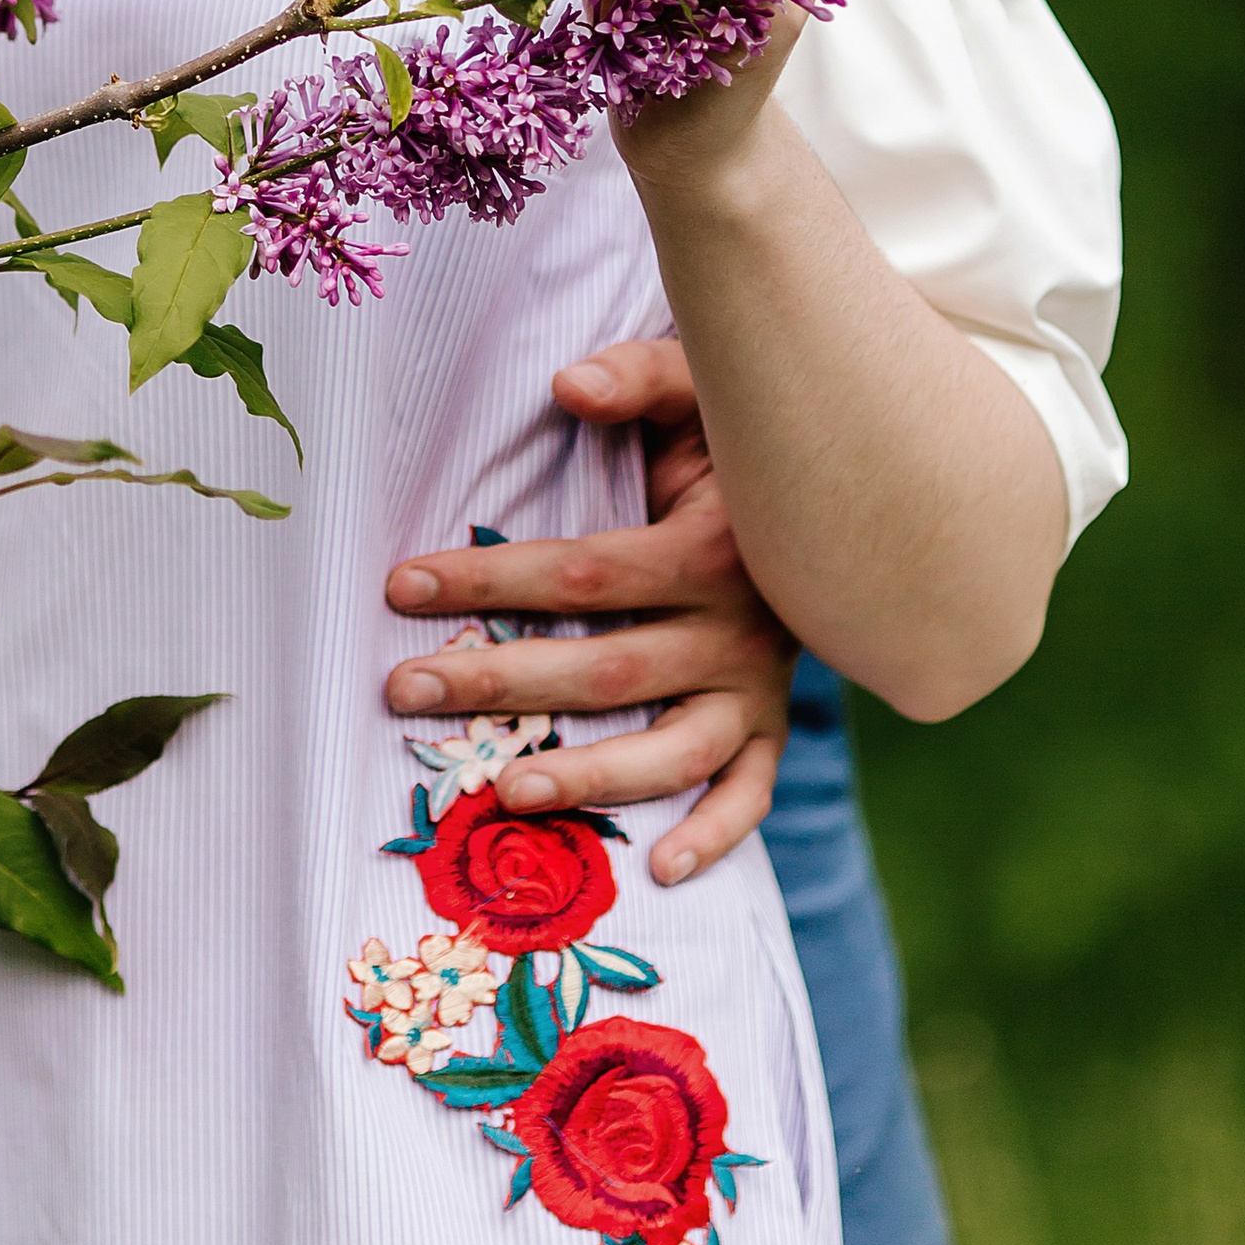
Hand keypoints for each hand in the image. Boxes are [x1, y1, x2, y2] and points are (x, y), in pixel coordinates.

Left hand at [381, 338, 797, 883]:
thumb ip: (639, 377)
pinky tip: (659, 867)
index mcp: (711, 546)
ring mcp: (758, 686)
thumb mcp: (703, 390)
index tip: (401, 584)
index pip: (581, 573)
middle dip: (499, 683)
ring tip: (503, 790)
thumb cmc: (740, 436)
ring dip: (587, 777)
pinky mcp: (771, 723)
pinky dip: (715, 836)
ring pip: (670, 751)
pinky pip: (751, 793)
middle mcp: (737, 628)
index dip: (488, 580)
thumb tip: (566, 386)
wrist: (844, 491)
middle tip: (403, 688)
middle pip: (604, 670)